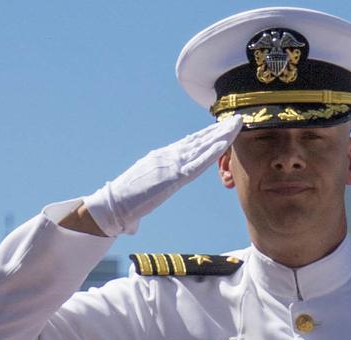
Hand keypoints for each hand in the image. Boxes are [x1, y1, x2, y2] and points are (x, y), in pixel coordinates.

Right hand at [82, 115, 243, 235]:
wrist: (113, 204)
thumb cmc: (123, 202)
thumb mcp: (140, 193)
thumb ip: (149, 194)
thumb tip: (143, 209)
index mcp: (162, 158)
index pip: (189, 143)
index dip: (206, 135)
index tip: (220, 127)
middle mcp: (168, 156)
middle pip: (199, 140)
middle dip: (218, 130)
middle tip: (236, 119)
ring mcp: (171, 163)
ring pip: (202, 146)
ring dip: (221, 135)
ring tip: (237, 124)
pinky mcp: (173, 175)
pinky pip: (197, 162)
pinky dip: (212, 152)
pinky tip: (224, 143)